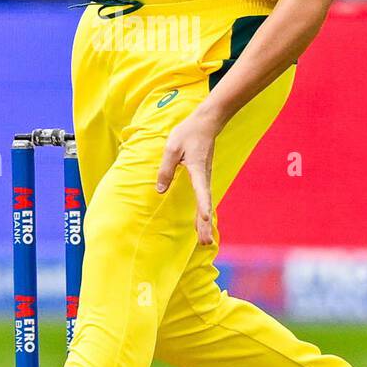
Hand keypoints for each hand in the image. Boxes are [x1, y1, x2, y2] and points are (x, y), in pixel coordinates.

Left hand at [156, 109, 217, 244]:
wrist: (206, 123)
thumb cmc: (188, 133)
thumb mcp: (172, 148)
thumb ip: (165, 169)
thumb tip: (160, 190)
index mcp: (198, 169)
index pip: (201, 191)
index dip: (203, 205)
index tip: (205, 218)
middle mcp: (205, 177)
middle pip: (206, 204)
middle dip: (205, 224)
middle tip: (206, 242)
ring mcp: (205, 178)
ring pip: (206, 203)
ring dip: (205, 223)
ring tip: (205, 241)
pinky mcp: (203, 178)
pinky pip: (204, 198)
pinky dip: (204, 213)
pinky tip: (202, 223)